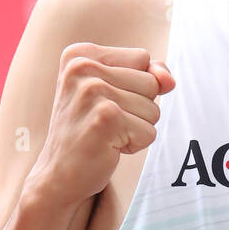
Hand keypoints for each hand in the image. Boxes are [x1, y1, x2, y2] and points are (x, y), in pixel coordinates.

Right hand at [29, 42, 175, 209]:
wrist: (59, 174)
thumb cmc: (89, 130)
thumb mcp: (115, 91)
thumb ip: (148, 74)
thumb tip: (169, 80)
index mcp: (80, 54)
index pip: (142, 58)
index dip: (135, 86)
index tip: (104, 102)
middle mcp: (82, 67)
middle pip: (151, 82)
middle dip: (139, 108)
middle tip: (105, 122)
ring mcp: (92, 92)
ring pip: (153, 108)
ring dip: (137, 127)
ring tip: (107, 134)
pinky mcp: (105, 118)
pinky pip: (149, 131)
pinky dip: (135, 145)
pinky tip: (108, 146)